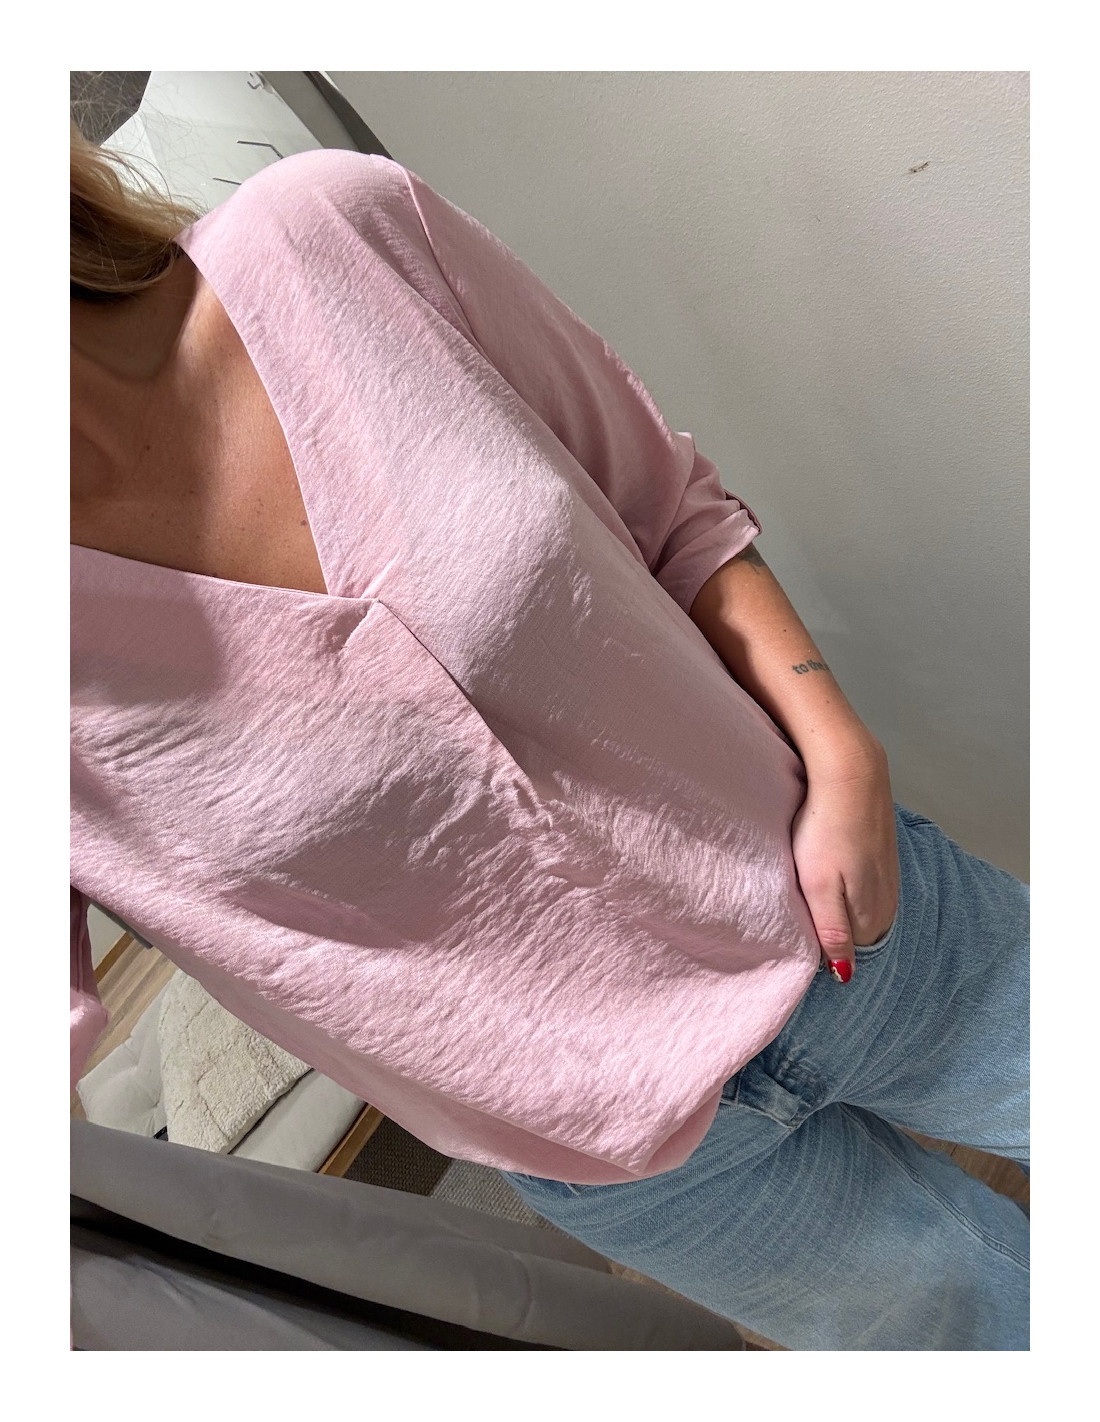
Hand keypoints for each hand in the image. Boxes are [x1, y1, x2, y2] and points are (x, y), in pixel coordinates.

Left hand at [791, 740, 898, 982]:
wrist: (850, 774)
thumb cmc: (826, 830)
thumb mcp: (820, 888)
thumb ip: (832, 932)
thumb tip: (845, 975)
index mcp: (871, 914)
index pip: (849, 952)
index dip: (823, 946)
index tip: (799, 932)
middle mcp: (887, 899)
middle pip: (858, 930)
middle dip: (834, 928)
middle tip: (803, 908)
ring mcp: (889, 874)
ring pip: (863, 905)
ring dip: (842, 904)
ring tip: (815, 887)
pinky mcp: (884, 852)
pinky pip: (868, 882)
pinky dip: (850, 882)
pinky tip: (833, 867)